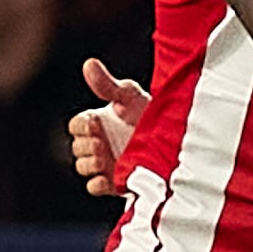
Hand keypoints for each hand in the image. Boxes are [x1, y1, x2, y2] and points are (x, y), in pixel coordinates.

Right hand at [69, 57, 151, 194]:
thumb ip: (108, 85)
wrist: (176, 139)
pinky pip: (94, 187)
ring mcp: (105, 163)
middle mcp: (99, 143)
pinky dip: (97, 184)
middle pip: (77, 147)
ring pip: (83, 166)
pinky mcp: (114, 182)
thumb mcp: (131, 96)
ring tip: (104, 156)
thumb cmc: (151, 113)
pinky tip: (108, 176)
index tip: (95, 122)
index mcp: (98, 122)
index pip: (75, 126)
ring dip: (89, 162)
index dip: (81, 126)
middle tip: (101, 142)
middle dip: (86, 145)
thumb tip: (89, 64)